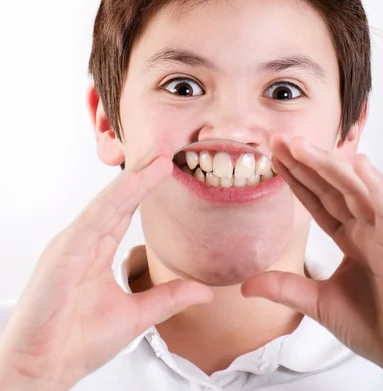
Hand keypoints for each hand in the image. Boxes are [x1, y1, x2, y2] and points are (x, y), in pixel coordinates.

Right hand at [0, 143, 213, 390]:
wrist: (43, 370)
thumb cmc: (77, 343)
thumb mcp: (136, 316)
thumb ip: (168, 298)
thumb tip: (205, 292)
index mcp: (95, 251)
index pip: (125, 210)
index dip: (146, 187)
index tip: (169, 165)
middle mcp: (83, 241)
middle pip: (117, 199)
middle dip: (142, 173)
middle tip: (167, 148)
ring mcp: (71, 245)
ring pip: (106, 204)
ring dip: (133, 180)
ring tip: (158, 160)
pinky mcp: (62, 254)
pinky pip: (92, 221)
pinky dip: (112, 200)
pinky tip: (131, 184)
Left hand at [241, 134, 382, 379]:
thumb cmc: (372, 327)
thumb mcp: (317, 304)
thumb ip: (285, 288)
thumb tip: (246, 285)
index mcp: (350, 238)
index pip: (317, 199)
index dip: (295, 177)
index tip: (273, 157)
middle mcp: (365, 229)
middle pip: (331, 186)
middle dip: (304, 161)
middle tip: (278, 138)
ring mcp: (381, 233)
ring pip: (352, 189)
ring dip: (327, 164)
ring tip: (299, 144)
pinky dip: (374, 186)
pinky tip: (357, 163)